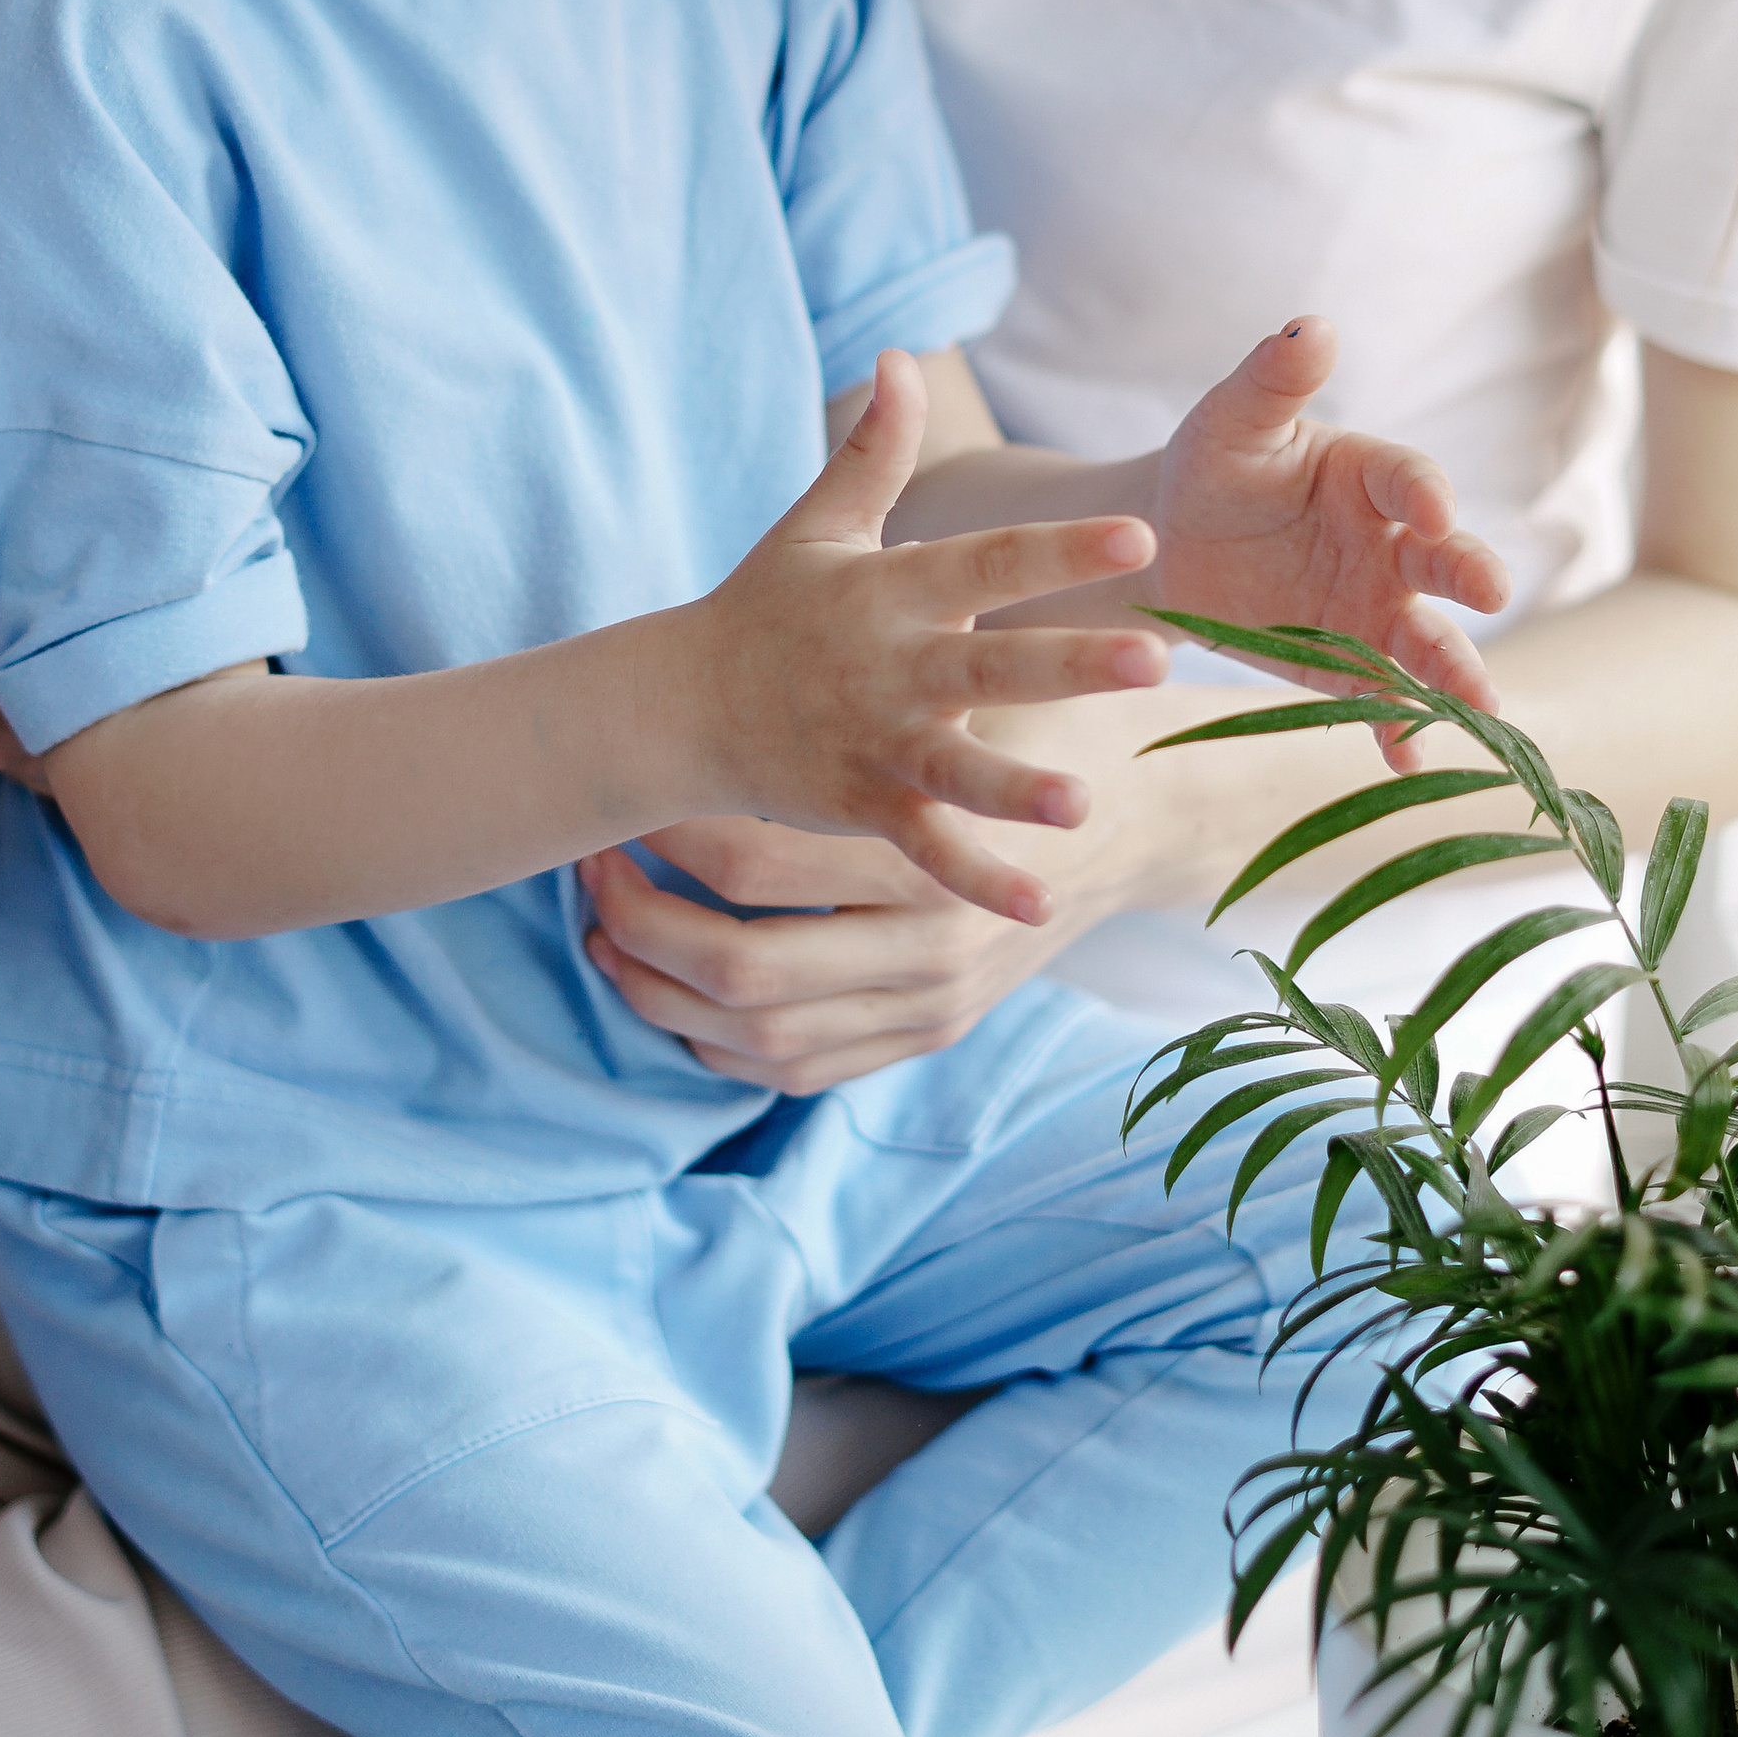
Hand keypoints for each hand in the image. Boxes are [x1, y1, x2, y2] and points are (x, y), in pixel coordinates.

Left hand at [580, 686, 1163, 1089]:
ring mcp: (928, 1008)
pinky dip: (719, 1044)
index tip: (624, 798)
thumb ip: (867, 697)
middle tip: (592, 874)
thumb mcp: (969, 703)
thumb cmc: (1045, 738)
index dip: (668, 834)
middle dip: (642, 927)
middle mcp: (927, 951)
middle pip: (738, 969)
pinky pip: (797, 1071)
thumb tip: (731, 666)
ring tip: (608, 937)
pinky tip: (675, 995)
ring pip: (755, 1038)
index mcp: (929, 859)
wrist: (1146, 821)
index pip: (754, 863)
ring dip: (660, 995)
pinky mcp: (927, 1038)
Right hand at [685, 351, 1168, 920]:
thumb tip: (900, 359)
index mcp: (891, 590)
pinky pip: (928, 847)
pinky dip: (977, 879)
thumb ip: (873, 449)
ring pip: (960, 770)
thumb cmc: (766, 606)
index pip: (989, 560)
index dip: (1061, 550)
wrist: (680, 706)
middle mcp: (891, 666)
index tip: (1139, 538)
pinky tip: (1041, 905)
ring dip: (1020, 788)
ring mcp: (878, 743)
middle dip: (1070, 663)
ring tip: (1084, 802)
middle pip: (992, 663)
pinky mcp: (864, 805)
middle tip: (1154, 660)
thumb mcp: (817, 523)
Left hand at [1152, 320, 1508, 749]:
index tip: (1434, 509)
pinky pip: (1380, 697)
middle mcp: (1389, 544)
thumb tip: (1310, 326)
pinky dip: (1397, 727)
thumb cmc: (1214, 465)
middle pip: (1441, 562)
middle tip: (1493, 595)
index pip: (1407, 480)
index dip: (1423, 493)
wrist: (1175, 544)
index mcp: (1368, 477)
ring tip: (1483, 709)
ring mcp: (1374, 609)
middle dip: (1470, 576)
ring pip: (1426, 640)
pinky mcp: (1347, 665)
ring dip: (1454, 670)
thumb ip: (1272, 382)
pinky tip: (1407, 757)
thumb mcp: (1231, 422)